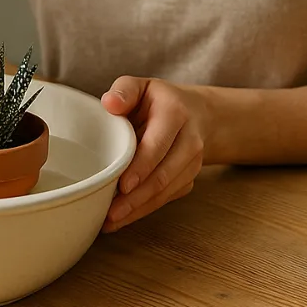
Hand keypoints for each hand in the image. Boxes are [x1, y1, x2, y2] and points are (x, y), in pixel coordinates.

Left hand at [100, 76, 210, 232]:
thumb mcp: (142, 86)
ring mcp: (193, 163)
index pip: (158, 144)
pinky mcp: (189, 179)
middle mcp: (190, 140)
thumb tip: (110, 103)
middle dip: (137, 197)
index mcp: (175, 113)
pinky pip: (167, 198)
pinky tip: (123, 217)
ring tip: (111, 220)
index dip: (141, 167)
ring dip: (139, 209)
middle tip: (111, 212)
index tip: (123, 185)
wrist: (196, 114)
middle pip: (164, 174)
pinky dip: (144, 210)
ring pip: (166, 191)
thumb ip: (124, 90)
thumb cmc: (159, 101)